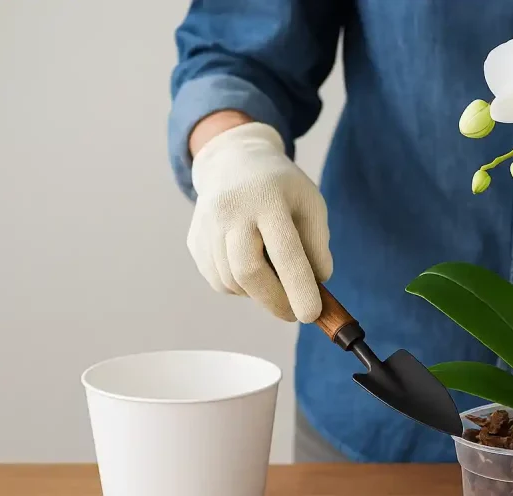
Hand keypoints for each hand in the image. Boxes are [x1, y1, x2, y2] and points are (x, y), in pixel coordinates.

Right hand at [188, 121, 332, 321]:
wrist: (233, 163)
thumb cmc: (282, 189)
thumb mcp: (310, 204)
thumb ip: (317, 245)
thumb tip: (317, 284)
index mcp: (267, 199)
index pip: (284, 251)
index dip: (298, 287)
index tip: (311, 315)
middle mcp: (231, 211)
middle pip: (248, 272)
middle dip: (274, 301)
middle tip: (295, 314)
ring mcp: (207, 226)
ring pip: (231, 282)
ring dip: (258, 293)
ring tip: (275, 278)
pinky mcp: (194, 241)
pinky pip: (218, 281)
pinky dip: (240, 287)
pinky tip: (252, 267)